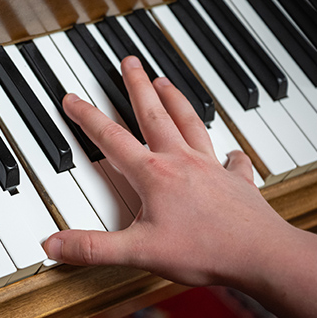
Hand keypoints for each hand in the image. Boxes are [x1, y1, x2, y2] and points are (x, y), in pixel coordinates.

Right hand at [43, 56, 297, 287]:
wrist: (262, 255)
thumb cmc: (206, 252)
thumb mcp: (138, 252)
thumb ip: (93, 248)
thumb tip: (53, 245)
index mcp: (154, 175)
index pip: (111, 138)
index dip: (87, 117)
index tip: (73, 98)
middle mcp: (182, 162)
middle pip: (154, 114)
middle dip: (138, 86)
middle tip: (130, 62)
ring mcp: (211, 168)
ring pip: (190, 123)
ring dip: (175, 100)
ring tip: (166, 82)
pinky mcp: (237, 182)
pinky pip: (233, 161)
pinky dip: (231, 153)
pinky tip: (232, 151)